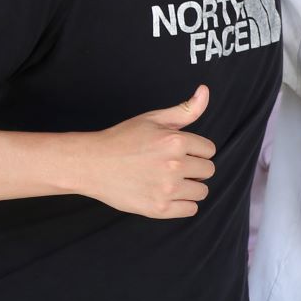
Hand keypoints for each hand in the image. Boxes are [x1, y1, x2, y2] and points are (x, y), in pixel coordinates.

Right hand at [78, 86, 216, 218]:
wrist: (91, 164)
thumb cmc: (122, 140)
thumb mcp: (153, 119)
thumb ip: (185, 109)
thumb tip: (205, 91)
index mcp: (175, 142)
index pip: (209, 150)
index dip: (195, 150)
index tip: (178, 152)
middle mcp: (174, 166)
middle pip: (208, 170)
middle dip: (194, 167)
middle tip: (172, 166)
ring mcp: (167, 189)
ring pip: (202, 191)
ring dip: (190, 186)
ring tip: (169, 180)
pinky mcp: (159, 208)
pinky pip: (191, 209)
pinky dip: (183, 204)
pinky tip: (167, 194)